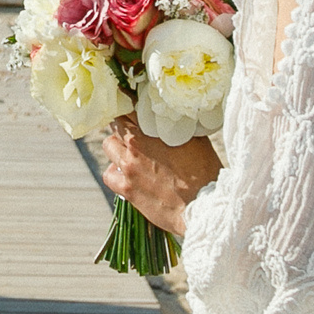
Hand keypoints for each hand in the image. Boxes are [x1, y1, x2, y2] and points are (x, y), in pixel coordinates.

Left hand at [100, 118, 219, 237]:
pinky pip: (108, 175)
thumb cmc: (205, 174)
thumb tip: (173, 118)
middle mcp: (134, 149)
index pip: (129, 109)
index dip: (132, 108)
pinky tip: (125, 173)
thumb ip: (178, 126)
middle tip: (136, 131)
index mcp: (150, 133)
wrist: (203, 205)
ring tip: (130, 152)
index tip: (135, 110)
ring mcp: (128, 170)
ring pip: (109, 147)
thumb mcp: (196, 140)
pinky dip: (114, 172)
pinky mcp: (127, 190)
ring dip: (118, 146)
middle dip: (125, 126)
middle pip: (116, 126)